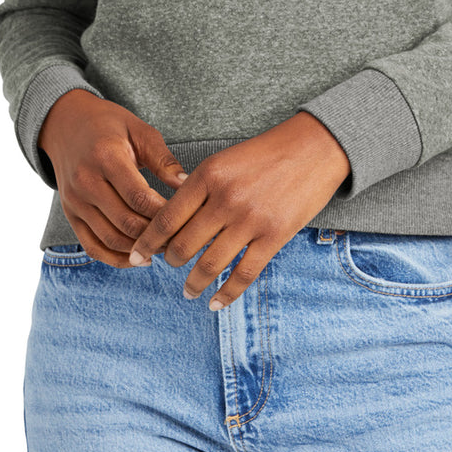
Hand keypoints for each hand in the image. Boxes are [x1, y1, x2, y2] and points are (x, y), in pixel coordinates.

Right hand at [38, 90, 188, 265]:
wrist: (66, 124)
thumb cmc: (110, 125)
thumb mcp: (139, 131)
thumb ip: (163, 159)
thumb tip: (187, 185)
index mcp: (106, 157)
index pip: (139, 197)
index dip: (164, 212)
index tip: (186, 216)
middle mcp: (85, 181)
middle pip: (125, 221)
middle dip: (156, 234)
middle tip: (180, 236)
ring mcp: (74, 201)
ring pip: (110, 238)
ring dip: (139, 249)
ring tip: (163, 247)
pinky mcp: (70, 214)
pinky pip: (92, 246)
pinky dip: (115, 258)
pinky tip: (137, 258)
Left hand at [126, 112, 351, 308]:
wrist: (314, 148)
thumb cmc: (266, 153)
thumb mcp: (225, 160)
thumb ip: (199, 186)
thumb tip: (171, 217)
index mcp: (208, 175)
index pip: (168, 217)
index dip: (148, 242)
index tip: (137, 256)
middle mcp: (225, 199)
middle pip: (184, 244)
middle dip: (170, 262)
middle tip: (167, 267)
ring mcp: (250, 220)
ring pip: (210, 264)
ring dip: (194, 283)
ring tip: (188, 292)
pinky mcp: (274, 236)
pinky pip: (244, 273)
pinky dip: (227, 293)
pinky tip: (216, 303)